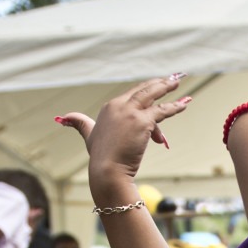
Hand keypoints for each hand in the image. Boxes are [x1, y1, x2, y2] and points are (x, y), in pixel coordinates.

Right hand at [57, 74, 195, 188]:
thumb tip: (62, 118)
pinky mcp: (143, 121)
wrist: (107, 170)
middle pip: (144, 89)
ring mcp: (131, 112)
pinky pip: (163, 111)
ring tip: (179, 82)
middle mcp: (119, 105)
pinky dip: (175, 107)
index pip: (132, 94)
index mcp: (110, 106)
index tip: (156, 86)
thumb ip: (79, 123)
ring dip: (168, 87)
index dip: (146, 91)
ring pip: (154, 95)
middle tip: (173, 77)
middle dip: (159, 82)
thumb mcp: (88, 135)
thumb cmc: (99, 156)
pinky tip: (184, 103)